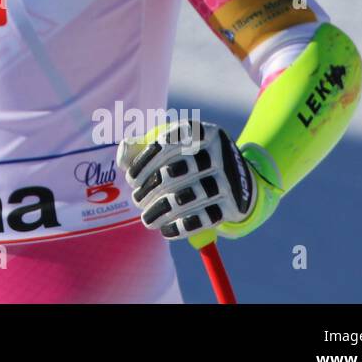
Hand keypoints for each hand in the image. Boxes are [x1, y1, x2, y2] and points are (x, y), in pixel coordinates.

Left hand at [116, 120, 255, 240]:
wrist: (239, 181)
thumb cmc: (192, 160)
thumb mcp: (172, 146)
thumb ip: (141, 147)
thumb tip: (122, 154)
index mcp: (201, 131)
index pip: (166, 143)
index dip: (144, 163)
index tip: (131, 179)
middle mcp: (217, 152)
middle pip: (174, 172)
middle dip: (149, 190)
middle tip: (137, 200)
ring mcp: (228, 179)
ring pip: (187, 197)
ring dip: (160, 211)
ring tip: (146, 219)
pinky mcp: (232, 205)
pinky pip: (204, 218)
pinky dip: (181, 226)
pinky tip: (165, 230)